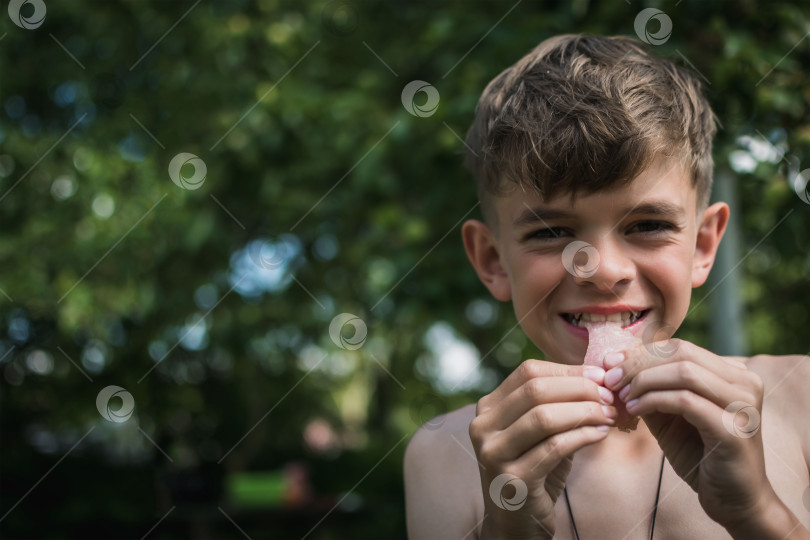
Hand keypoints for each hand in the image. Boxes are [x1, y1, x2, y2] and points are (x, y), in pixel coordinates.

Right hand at [469, 359, 616, 539]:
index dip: (567, 371)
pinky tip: (601, 434)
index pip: (527, 372)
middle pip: (535, 390)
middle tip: (609, 397)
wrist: (516, 523)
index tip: (600, 377)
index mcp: (488, 408)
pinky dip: (583, 436)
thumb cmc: (535, 471)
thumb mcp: (540, 433)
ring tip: (609, 415)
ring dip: (584, 412)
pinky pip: (554, 447)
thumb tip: (597, 376)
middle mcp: (482, 427)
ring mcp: (493, 453)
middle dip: (579, 389)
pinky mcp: (512, 479)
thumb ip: (557, 405)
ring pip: (544, 416)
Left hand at [603, 339, 770, 532]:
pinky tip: (635, 411)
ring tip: (622, 397)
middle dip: (638, 364)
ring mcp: (743, 406)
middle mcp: (746, 384)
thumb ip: (651, 388)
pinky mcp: (733, 430)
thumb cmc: (700, 455)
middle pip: (682, 354)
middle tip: (610, 379)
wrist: (733, 500)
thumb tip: (614, 362)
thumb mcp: (670, 415)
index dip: (641, 352)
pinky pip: (685, 401)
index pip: (680, 348)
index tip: (609, 363)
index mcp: (734, 375)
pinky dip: (653, 401)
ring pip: (684, 373)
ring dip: (644, 381)